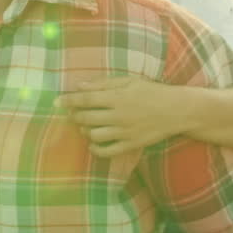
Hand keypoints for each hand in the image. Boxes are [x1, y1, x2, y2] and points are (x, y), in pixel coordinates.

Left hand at [55, 76, 188, 157]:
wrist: (176, 110)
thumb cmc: (152, 91)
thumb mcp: (129, 81)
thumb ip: (104, 84)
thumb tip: (79, 86)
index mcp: (117, 97)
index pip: (85, 99)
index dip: (68, 101)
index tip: (55, 102)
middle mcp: (118, 115)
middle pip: (86, 118)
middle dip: (75, 115)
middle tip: (73, 113)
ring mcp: (124, 132)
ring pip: (93, 135)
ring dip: (85, 130)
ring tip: (86, 125)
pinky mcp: (130, 145)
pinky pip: (106, 151)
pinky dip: (95, 148)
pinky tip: (93, 142)